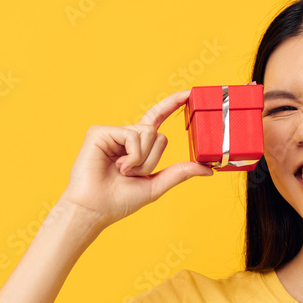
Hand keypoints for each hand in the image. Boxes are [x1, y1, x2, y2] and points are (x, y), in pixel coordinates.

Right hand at [59, 89, 213, 228]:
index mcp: (137, 146)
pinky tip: (117, 166)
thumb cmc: (119, 201)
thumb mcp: (156, 186)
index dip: (173, 104)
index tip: (190, 92)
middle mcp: (125, 136)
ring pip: (148, 133)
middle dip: (152, 159)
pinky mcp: (100, 132)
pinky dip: (132, 155)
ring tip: (123, 171)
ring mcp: (113, 133)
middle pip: (159, 135)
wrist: (95, 209)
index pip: (158, 118)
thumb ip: (179, 173)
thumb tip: (207, 170)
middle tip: (132, 175)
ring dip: (142, 160)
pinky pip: (132, 135)